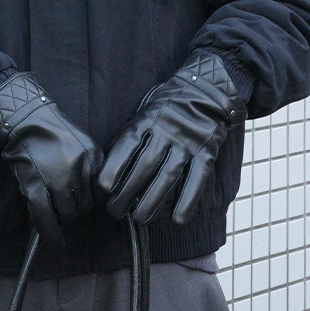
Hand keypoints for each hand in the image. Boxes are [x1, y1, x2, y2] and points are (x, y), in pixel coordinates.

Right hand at [0, 72, 101, 245]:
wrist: (25, 120)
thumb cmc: (53, 132)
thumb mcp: (83, 143)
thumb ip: (92, 167)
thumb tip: (97, 196)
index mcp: (91, 156)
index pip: (100, 192)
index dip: (91, 199)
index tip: (84, 199)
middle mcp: (76, 168)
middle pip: (85, 205)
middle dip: (77, 209)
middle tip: (66, 205)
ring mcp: (55, 178)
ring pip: (67, 213)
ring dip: (63, 218)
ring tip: (56, 211)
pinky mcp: (34, 185)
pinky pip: (46, 216)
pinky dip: (51, 233)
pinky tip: (55, 242)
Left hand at [99, 51, 245, 224]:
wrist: (205, 91)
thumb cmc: (166, 105)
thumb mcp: (143, 111)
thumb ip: (129, 134)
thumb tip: (106, 161)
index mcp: (147, 120)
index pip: (127, 145)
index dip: (114, 168)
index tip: (103, 188)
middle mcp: (166, 132)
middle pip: (145, 166)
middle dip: (127, 192)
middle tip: (115, 212)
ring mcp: (187, 143)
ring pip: (168, 176)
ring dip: (152, 201)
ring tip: (139, 220)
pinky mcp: (206, 153)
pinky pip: (197, 179)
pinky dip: (188, 200)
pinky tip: (178, 219)